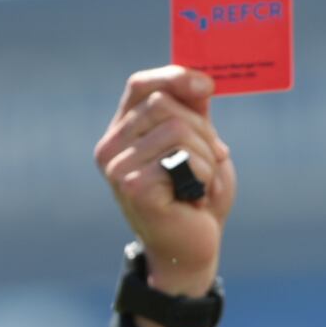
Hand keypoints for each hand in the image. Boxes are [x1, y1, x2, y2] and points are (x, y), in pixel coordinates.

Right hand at [92, 67, 236, 298]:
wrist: (193, 248)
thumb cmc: (196, 197)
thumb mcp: (199, 145)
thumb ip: (193, 111)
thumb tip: (199, 78)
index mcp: (122, 133)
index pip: (141, 86)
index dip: (175, 77)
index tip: (208, 86)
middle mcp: (110, 148)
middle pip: (164, 104)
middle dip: (203, 130)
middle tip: (215, 160)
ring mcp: (118, 168)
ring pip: (177, 129)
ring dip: (207, 158)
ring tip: (202, 185)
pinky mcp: (134, 187)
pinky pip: (184, 158)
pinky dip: (205, 176)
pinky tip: (197, 198)